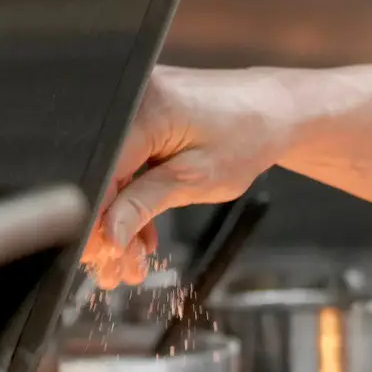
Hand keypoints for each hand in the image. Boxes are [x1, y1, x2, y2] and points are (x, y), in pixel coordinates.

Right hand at [82, 67, 293, 287]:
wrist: (274, 110)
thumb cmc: (248, 136)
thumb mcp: (197, 179)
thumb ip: (146, 204)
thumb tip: (108, 234)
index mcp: (144, 110)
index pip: (101, 172)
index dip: (96, 219)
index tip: (98, 255)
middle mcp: (131, 101)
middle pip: (104, 176)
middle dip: (108, 228)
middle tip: (113, 269)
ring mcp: (135, 108)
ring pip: (114, 175)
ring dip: (121, 220)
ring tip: (129, 263)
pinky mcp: (143, 119)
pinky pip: (127, 164)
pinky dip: (134, 199)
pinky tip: (141, 235)